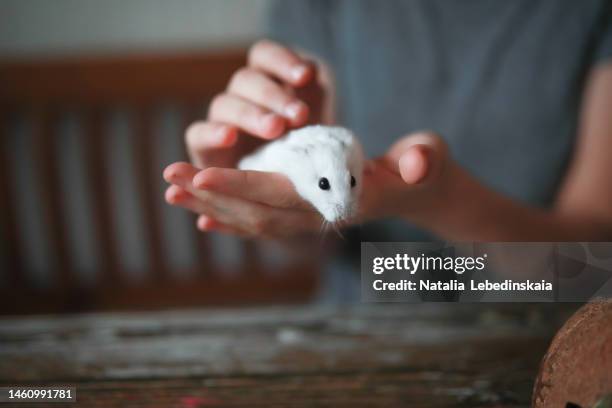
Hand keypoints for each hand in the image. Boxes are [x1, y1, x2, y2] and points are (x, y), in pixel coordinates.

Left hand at [164, 132, 451, 238]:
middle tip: (170, 176)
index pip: (285, 194)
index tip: (203, 174)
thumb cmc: (423, 168)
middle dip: (212, 194)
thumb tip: (414, 166)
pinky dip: (229, 220)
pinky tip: (202, 216)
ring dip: (211, 206)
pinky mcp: (304, 215)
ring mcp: (310, 219)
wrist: (420, 192)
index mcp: (342, 198)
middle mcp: (320, 215)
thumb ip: (423, 159)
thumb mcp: (429, 157)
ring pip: (252, 218)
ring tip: (173, 191)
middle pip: (257, 210)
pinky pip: (261, 223)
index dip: (243, 185)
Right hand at [185, 39, 325, 168]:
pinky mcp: (203, 149)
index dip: (282, 60)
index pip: (263, 55)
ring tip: (276, 129)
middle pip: (246, 80)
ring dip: (251, 114)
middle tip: (300, 115)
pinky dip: (212, 133)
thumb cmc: (311, 159)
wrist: (290, 200)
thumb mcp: (320, 125)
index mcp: (267, 82)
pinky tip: (229, 137)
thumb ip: (316, 95)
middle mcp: (241, 98)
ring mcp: (220, 122)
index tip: (305, 75)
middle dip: (274, 96)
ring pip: (224, 104)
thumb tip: (312, 69)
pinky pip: (198, 134)